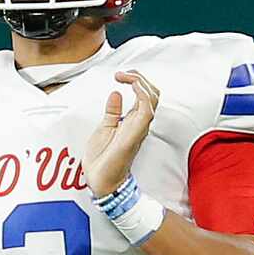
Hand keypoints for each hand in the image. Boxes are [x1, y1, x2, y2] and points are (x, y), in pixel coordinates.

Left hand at [83, 71, 160, 193]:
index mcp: (132, 121)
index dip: (136, 81)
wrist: (100, 180)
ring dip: (139, 82)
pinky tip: (131, 87)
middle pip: (153, 93)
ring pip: (153, 98)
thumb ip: (112, 111)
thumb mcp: (104, 128)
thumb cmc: (102, 161)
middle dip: (140, 77)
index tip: (120, 76)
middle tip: (123, 74)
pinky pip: (147, 109)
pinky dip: (141, 93)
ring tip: (123, 77)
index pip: (145, 95)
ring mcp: (139, 128)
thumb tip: (115, 93)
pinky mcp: (135, 133)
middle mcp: (139, 123)